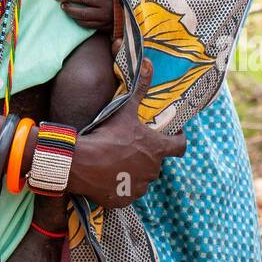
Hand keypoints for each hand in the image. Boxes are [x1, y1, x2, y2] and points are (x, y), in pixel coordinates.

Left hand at [55, 0, 113, 29]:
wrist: (129, 17)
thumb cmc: (117, 0)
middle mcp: (107, 3)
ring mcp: (105, 15)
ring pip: (84, 13)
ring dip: (71, 10)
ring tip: (63, 6)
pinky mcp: (103, 25)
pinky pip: (87, 24)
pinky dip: (77, 20)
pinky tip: (71, 16)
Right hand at [67, 57, 185, 207]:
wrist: (82, 163)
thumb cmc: (106, 135)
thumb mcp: (124, 109)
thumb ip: (139, 88)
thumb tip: (149, 62)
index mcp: (157, 149)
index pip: (180, 146)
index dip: (178, 139)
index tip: (173, 134)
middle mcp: (153, 171)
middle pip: (157, 162)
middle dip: (149, 154)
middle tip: (132, 145)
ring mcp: (138, 187)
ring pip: (142, 179)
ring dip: (135, 171)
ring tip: (118, 161)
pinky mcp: (123, 199)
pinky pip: (127, 192)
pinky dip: (121, 186)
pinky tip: (108, 176)